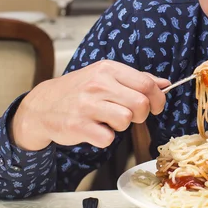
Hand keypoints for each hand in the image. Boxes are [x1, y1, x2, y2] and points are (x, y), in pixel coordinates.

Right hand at [10, 60, 169, 150]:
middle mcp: (98, 84)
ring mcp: (87, 105)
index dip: (158, 99)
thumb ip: (137, 80)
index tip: (156, 107)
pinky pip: (108, 138)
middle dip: (140, 114)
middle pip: (141, 104)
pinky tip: (95, 129)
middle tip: (129, 115)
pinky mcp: (78, 125)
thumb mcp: (106, 76)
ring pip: (125, 120)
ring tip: (107, 120)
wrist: (43, 105)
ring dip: (121, 126)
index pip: (146, 84)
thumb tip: (165, 83)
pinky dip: (105, 138)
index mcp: (108, 69)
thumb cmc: (80, 90)